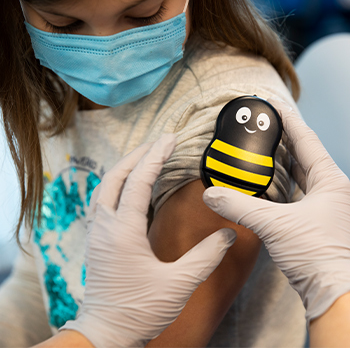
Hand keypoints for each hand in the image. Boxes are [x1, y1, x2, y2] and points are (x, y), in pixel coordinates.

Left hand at [61, 134, 235, 346]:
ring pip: (105, 186)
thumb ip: (206, 257)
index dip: (155, 157)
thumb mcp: (178, 285)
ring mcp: (97, 232)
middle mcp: (105, 225)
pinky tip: (130, 186)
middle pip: (115, 176)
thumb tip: (229, 234)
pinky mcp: (96, 240)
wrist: (105, 333)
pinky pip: (103, 200)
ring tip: (145, 157)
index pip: (138, 181)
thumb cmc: (139, 310)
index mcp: (123, 230)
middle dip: (137, 155)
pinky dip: (117, 184)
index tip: (169, 140)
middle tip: (158, 142)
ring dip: (125, 167)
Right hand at [203, 98, 349, 324]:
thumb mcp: (274, 225)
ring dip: (282, 163)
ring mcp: (324, 205)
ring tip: (262, 151)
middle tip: (264, 127)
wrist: (331, 290)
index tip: (275, 106)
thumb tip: (211, 194)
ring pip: (301, 176)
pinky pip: (296, 194)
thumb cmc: (316, 255)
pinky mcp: (315, 220)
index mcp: (330, 182)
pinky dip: (280, 187)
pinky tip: (265, 185)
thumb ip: (239, 206)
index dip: (290, 121)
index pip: (306, 141)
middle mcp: (330, 190)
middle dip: (284, 140)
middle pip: (304, 156)